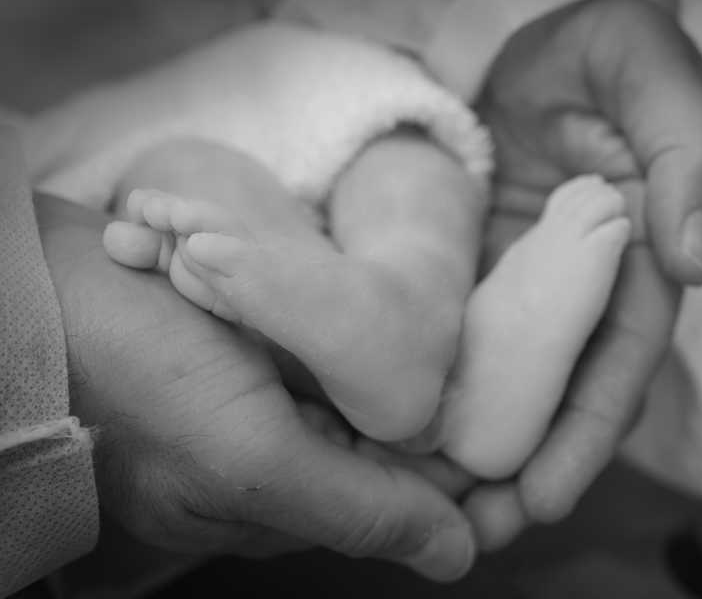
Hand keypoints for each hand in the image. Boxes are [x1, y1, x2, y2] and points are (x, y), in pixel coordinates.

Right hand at [35, 194, 474, 580]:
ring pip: (365, 386)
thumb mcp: (249, 459)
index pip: (404, 496)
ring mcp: (266, 398)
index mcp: (283, 500)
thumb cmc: (135, 377)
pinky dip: (351, 326)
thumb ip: (355, 510)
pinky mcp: (255, 346)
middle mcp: (279, 456)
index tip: (507, 425)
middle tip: (478, 359)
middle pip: (390, 441)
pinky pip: (327, 341)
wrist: (41, 290)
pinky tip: (375, 303)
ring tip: (435, 326)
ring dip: (396, 359)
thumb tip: (458, 560)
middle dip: (434, 406)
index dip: (463, 468)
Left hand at [468, 0, 701, 547]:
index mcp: (635, 265)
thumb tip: (698, 258)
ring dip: (470, 451)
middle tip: (473, 531)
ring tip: (424, 508)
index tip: (544, 497)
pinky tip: (391, 435)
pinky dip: (430, 396)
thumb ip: (690, 160)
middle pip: (556, 396)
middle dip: (522, 469)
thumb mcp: (651, 81)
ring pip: (502, 386)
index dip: (584, 436)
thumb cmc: (602, 49)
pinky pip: (453, 346)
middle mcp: (580, 293)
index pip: (618, 367)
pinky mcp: (472, 277)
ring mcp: (522, 289)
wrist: (523, 35)